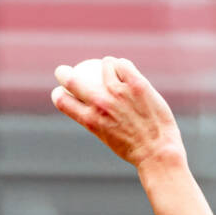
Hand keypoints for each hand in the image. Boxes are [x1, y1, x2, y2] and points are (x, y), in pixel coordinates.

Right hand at [50, 57, 182, 168]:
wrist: (157, 150)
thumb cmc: (133, 149)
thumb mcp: (107, 137)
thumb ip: (98, 119)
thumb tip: (91, 106)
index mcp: (90, 120)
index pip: (63, 101)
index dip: (58, 93)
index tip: (59, 91)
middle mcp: (101, 104)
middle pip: (72, 80)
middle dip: (63, 73)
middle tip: (64, 72)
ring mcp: (118, 92)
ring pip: (105, 64)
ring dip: (106, 65)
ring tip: (110, 68)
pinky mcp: (136, 84)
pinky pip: (124, 65)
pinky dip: (122, 65)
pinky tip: (124, 67)